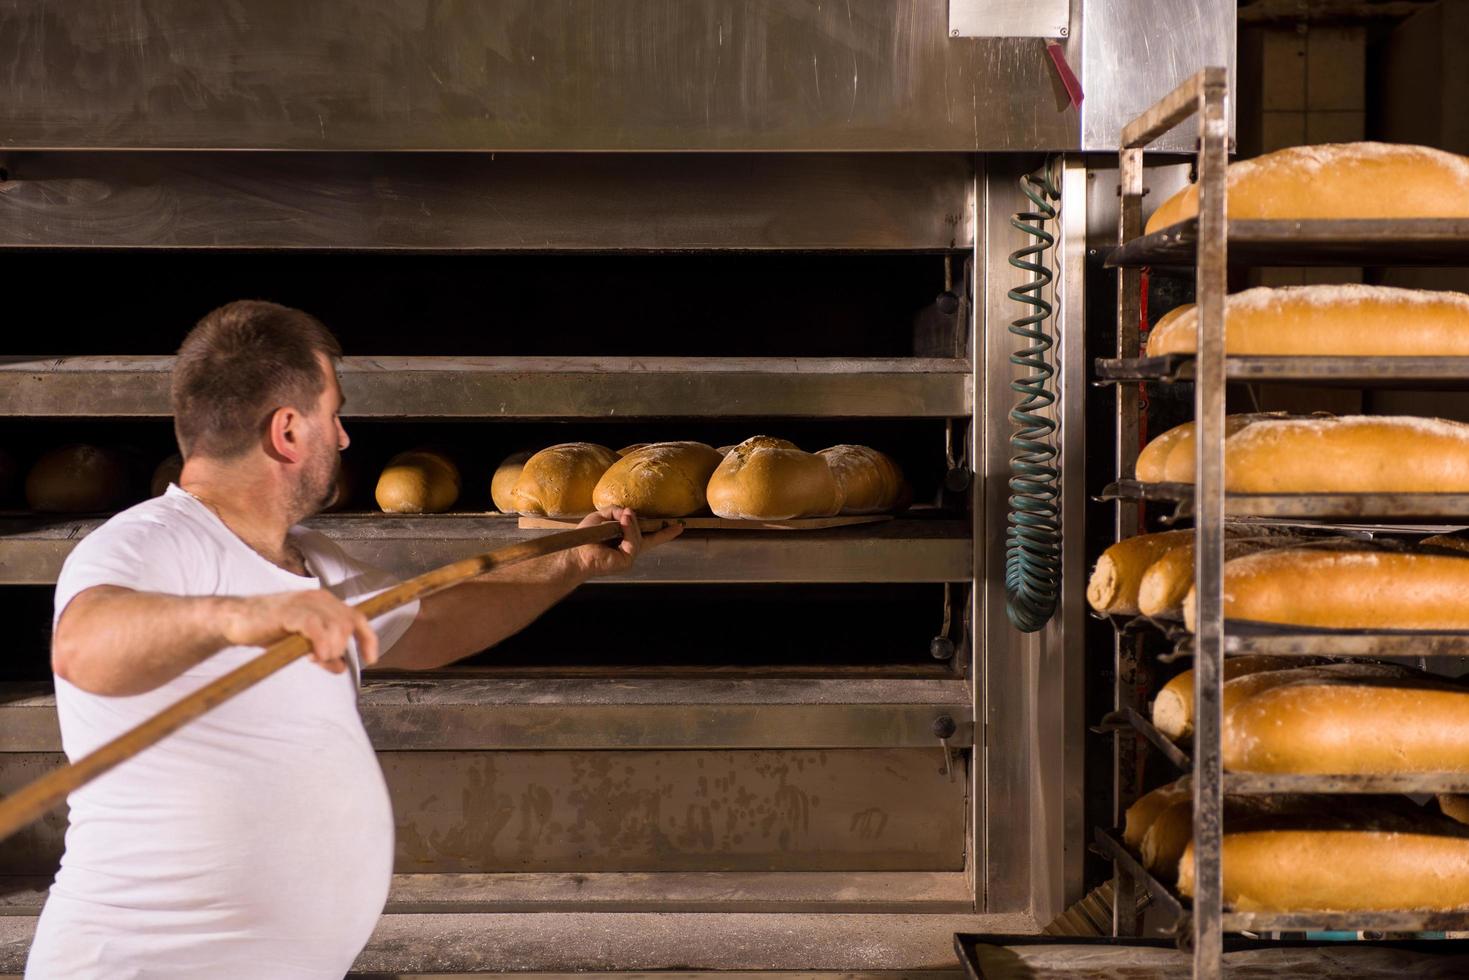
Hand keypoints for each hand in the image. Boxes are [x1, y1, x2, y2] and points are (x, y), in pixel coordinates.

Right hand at [221, 589, 378, 674]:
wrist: (236, 620)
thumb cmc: (270, 629)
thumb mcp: (302, 643)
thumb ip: (324, 652)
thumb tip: (342, 667)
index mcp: (324, 602)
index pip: (358, 618)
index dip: (368, 639)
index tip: (371, 658)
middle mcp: (318, 599)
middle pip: (349, 625)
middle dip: (341, 647)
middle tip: (321, 658)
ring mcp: (304, 603)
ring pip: (337, 627)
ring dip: (332, 648)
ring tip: (315, 657)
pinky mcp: (289, 612)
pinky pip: (316, 628)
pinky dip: (321, 644)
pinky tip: (315, 655)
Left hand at [568, 506, 682, 578]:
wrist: (575, 551)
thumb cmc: (586, 536)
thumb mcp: (601, 516)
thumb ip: (615, 510)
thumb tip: (629, 512)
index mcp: (624, 540)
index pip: (647, 535)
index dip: (662, 532)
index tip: (678, 526)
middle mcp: (629, 549)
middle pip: (651, 540)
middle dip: (663, 533)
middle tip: (677, 525)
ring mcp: (629, 556)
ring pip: (639, 537)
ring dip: (632, 524)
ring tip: (626, 515)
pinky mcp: (626, 560)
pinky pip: (633, 543)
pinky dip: (629, 531)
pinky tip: (624, 521)